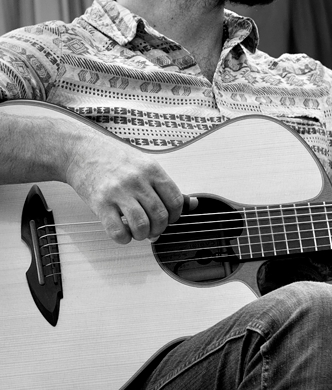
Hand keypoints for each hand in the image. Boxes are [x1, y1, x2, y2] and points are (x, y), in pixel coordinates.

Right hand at [65, 131, 186, 243]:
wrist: (79, 151)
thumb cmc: (114, 158)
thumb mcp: (146, 165)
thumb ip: (167, 186)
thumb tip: (194, 204)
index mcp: (152, 170)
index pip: (175, 201)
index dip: (175, 216)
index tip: (168, 218)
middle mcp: (137, 180)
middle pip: (160, 215)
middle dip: (160, 228)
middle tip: (153, 229)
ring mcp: (118, 192)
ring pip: (142, 225)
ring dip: (143, 235)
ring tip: (138, 232)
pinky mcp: (99, 203)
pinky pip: (117, 231)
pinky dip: (124, 238)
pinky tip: (123, 233)